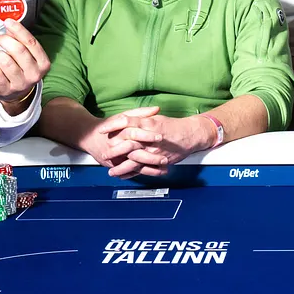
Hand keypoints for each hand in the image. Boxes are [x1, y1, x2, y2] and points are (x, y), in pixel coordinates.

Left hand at [0, 19, 49, 112]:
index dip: (18, 30)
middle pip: (18, 50)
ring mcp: (21, 84)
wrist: (17, 94)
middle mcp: (35, 74)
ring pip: (5, 61)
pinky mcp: (7, 90)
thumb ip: (19, 39)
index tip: (8, 21)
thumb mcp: (27, 55)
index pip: (31, 42)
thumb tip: (10, 23)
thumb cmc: (22, 69)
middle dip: (4, 40)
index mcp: (43, 63)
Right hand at [80, 106, 159, 175]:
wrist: (88, 137)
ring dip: (149, 168)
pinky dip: (142, 174)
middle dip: (151, 157)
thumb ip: (140, 113)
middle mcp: (117, 146)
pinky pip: (129, 172)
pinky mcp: (115, 165)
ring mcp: (116, 158)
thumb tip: (156, 109)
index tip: (160, 137)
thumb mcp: (123, 116)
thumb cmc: (108, 125)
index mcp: (120, 132)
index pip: (134, 133)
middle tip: (165, 159)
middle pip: (135, 153)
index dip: (147, 135)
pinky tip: (155, 174)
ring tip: (164, 169)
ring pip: (134, 165)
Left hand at [105, 112, 219, 177]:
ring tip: (111, 171)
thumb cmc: (173, 126)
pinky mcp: (159, 160)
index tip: (101, 130)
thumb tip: (125, 119)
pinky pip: (144, 168)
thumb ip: (141, 117)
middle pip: (127, 142)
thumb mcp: (156, 118)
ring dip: (121, 166)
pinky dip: (133, 173)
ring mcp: (154, 150)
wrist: (191, 134)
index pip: (125, 121)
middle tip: (103, 154)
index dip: (112, 125)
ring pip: (134, 159)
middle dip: (114, 150)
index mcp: (148, 123)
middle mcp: (149, 136)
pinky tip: (125, 176)